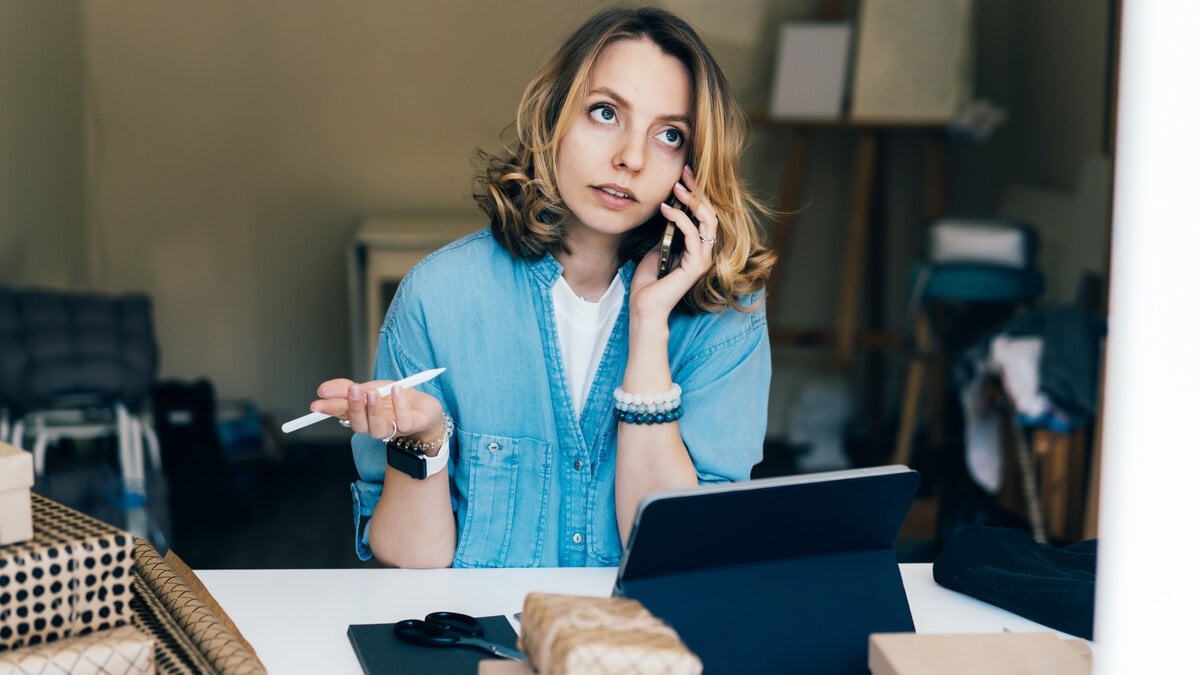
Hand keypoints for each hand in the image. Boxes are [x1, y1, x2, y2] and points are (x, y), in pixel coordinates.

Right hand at [311, 378, 443, 443]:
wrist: (425, 409)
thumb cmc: (396, 400)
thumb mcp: (370, 388)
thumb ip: (346, 389)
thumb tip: (322, 389)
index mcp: (362, 416)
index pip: (342, 414)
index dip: (330, 410)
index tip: (317, 404)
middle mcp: (374, 426)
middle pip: (358, 425)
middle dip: (353, 408)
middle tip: (353, 390)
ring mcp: (392, 429)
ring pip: (377, 428)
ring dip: (373, 410)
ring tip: (373, 392)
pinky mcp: (411, 426)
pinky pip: (403, 420)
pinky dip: (399, 404)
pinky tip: (396, 390)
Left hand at [629, 165, 717, 319]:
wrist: (644, 306)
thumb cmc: (649, 280)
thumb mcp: (658, 247)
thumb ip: (667, 231)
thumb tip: (668, 208)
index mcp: (698, 247)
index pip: (704, 215)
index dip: (697, 193)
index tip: (684, 175)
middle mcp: (705, 251)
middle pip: (710, 213)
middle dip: (698, 190)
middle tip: (685, 172)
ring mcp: (703, 258)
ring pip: (707, 220)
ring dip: (692, 200)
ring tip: (677, 186)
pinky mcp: (696, 265)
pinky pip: (692, 234)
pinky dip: (679, 217)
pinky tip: (665, 208)